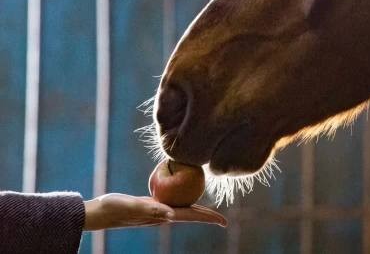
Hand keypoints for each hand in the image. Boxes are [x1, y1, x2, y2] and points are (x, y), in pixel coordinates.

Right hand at [83, 193, 226, 230]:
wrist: (99, 212)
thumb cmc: (114, 208)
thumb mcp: (133, 206)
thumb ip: (152, 210)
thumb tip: (171, 217)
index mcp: (163, 216)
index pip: (192, 216)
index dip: (208, 219)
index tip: (224, 222)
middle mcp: (163, 215)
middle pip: (191, 215)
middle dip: (207, 217)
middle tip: (223, 220)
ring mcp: (157, 211)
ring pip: (183, 209)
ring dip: (197, 210)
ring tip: (210, 210)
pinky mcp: (151, 205)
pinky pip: (172, 202)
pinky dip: (183, 198)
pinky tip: (184, 192)